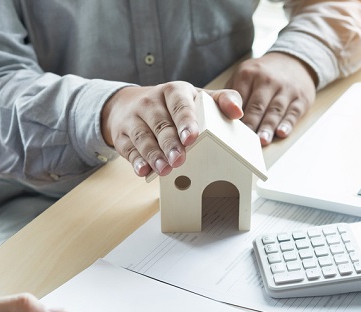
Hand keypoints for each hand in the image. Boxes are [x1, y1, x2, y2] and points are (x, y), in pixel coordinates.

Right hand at [102, 82, 243, 177]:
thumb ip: (221, 101)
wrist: (129, 104)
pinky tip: (143, 171)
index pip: (180, 105)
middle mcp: (151, 103)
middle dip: (170, 143)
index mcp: (173, 91)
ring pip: (143, 138)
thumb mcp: (196, 98)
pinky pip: (128, 149)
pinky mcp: (122, 136)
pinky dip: (136, 161)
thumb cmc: (173, 105)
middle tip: (180, 159)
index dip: (185, 121)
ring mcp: (134, 119)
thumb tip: (238, 111)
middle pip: (161, 125)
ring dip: (153, 155)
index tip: (192, 136)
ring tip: (164, 169)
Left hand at [226, 52, 316, 145]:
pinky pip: (293, 112)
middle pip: (257, 105)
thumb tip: (216, 117)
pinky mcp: (301, 98)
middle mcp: (267, 80)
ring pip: (275, 110)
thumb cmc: (262, 76)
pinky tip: (282, 133)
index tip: (227, 132)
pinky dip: (287, 123)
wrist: (294, 62)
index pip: (238, 98)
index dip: (233, 116)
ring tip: (262, 141)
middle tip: (244, 141)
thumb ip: (231, 94)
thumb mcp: (244, 75)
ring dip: (268, 126)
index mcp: (248, 74)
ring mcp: (286, 89)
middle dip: (251, 124)